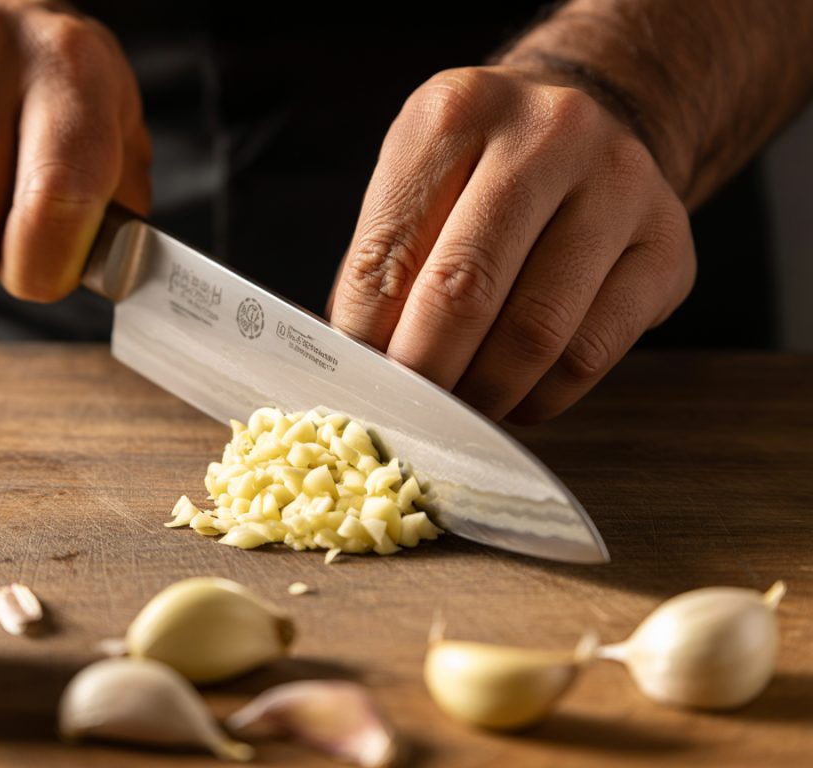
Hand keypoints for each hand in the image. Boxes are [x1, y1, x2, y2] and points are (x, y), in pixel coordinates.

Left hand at [329, 66, 695, 423]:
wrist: (598, 122)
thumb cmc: (485, 168)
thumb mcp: (419, 180)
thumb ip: (384, 262)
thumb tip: (357, 364)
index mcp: (458, 112)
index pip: (389, 253)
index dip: (365, 338)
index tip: (361, 382)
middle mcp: (547, 134)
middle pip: (463, 291)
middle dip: (424, 373)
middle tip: (408, 411)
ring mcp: (619, 186)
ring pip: (535, 332)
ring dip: (485, 393)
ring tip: (460, 408)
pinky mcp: (666, 245)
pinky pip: (591, 353)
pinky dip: (541, 397)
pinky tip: (517, 396)